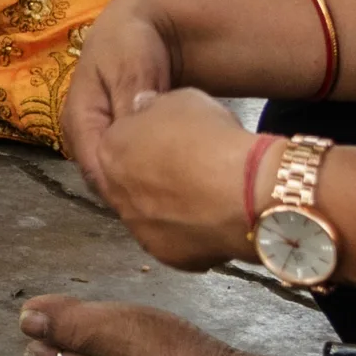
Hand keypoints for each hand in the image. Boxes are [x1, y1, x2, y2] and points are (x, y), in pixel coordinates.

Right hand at [62, 0, 179, 193]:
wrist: (143, 24)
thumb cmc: (132, 41)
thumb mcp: (130, 66)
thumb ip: (129, 101)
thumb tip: (132, 136)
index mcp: (77, 118)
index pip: (93, 165)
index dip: (123, 185)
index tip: (159, 197)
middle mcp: (84, 136)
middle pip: (104, 177)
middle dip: (134, 189)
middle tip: (175, 199)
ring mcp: (100, 140)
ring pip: (118, 175)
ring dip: (142, 184)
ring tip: (178, 191)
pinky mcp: (118, 141)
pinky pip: (130, 166)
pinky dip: (150, 173)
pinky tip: (177, 177)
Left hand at [91, 86, 261, 269]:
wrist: (245, 191)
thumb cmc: (211, 139)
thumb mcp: (180, 100)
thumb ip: (153, 107)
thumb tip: (143, 108)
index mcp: (109, 150)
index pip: (116, 142)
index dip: (144, 139)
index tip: (167, 139)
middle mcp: (114, 193)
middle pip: (128, 180)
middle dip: (151, 174)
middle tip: (185, 167)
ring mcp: (138, 229)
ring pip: (148, 213)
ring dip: (167, 204)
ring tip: (203, 194)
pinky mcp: (165, 255)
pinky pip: (174, 239)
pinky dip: (189, 230)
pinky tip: (212, 218)